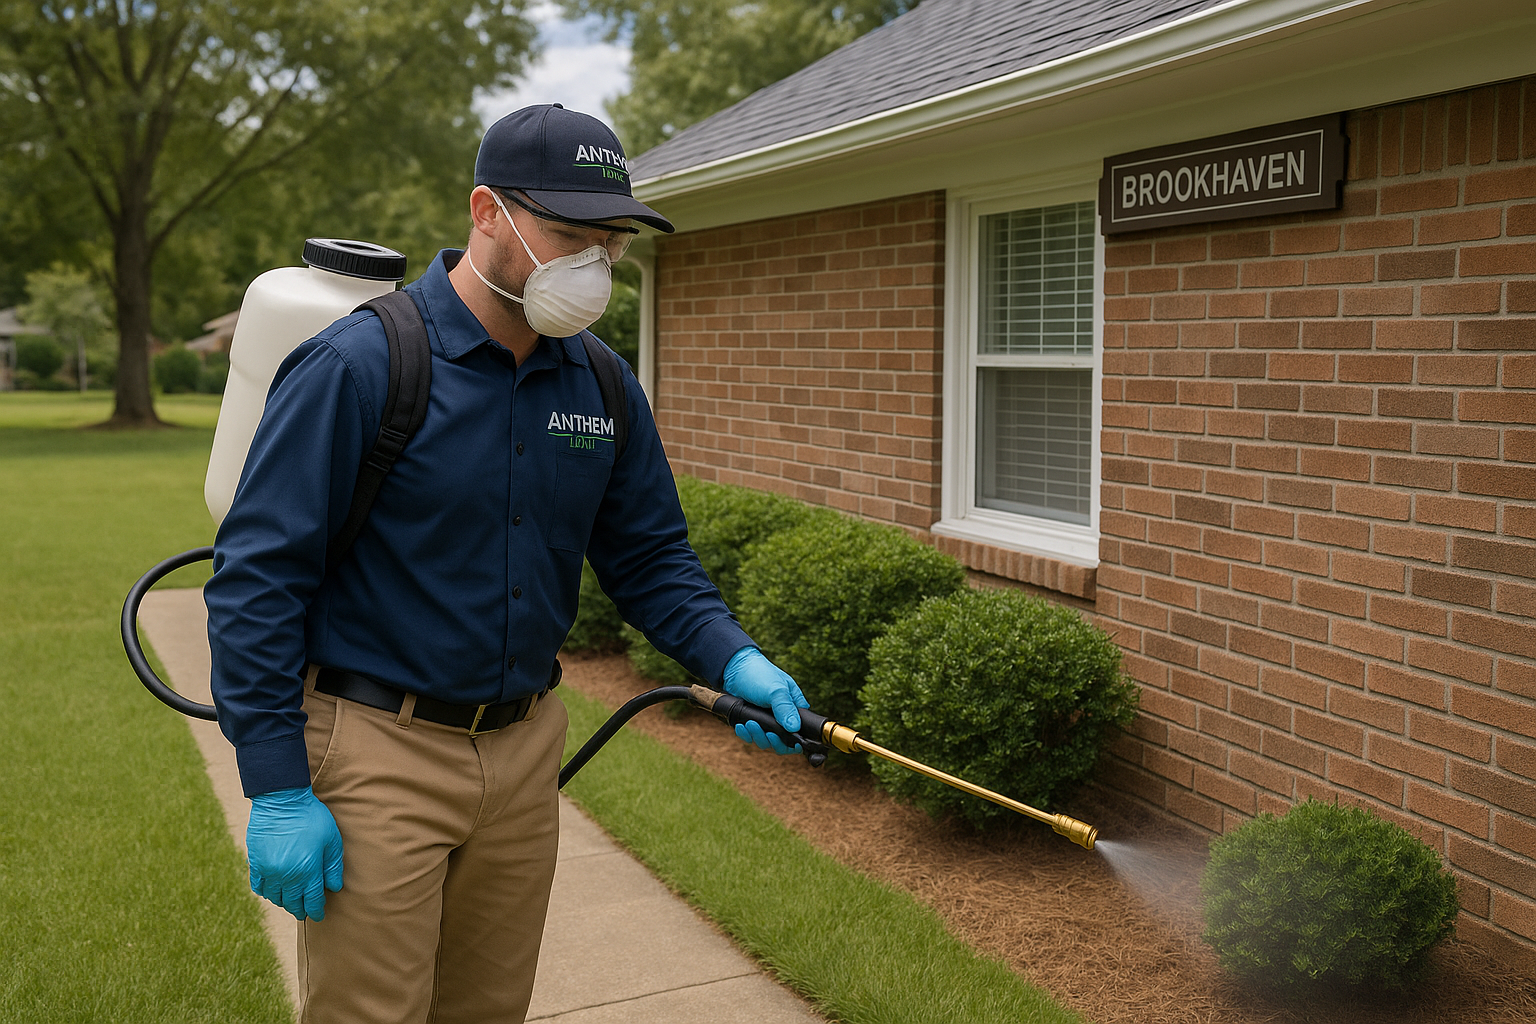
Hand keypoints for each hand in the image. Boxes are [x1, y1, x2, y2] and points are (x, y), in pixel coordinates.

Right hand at [247, 786, 343, 920]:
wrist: (281, 801)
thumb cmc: (311, 818)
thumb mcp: (331, 840)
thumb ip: (333, 866)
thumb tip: (334, 887)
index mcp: (307, 872)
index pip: (312, 901)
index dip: (316, 911)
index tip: (318, 916)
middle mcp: (287, 876)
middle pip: (293, 903)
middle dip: (300, 909)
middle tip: (305, 912)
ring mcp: (268, 871)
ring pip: (275, 898)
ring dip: (284, 902)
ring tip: (291, 901)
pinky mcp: (255, 863)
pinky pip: (258, 887)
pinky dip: (266, 892)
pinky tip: (273, 891)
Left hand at [722, 646, 808, 755]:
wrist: (734, 668)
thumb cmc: (760, 674)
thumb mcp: (776, 691)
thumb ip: (785, 709)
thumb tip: (794, 728)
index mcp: (794, 707)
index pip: (800, 731)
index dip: (795, 741)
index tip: (789, 743)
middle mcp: (781, 716)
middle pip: (782, 741)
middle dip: (774, 741)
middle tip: (767, 734)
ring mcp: (766, 720)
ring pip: (765, 741)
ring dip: (757, 736)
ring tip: (750, 723)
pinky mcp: (752, 722)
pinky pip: (751, 736)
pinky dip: (746, 734)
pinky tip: (741, 726)